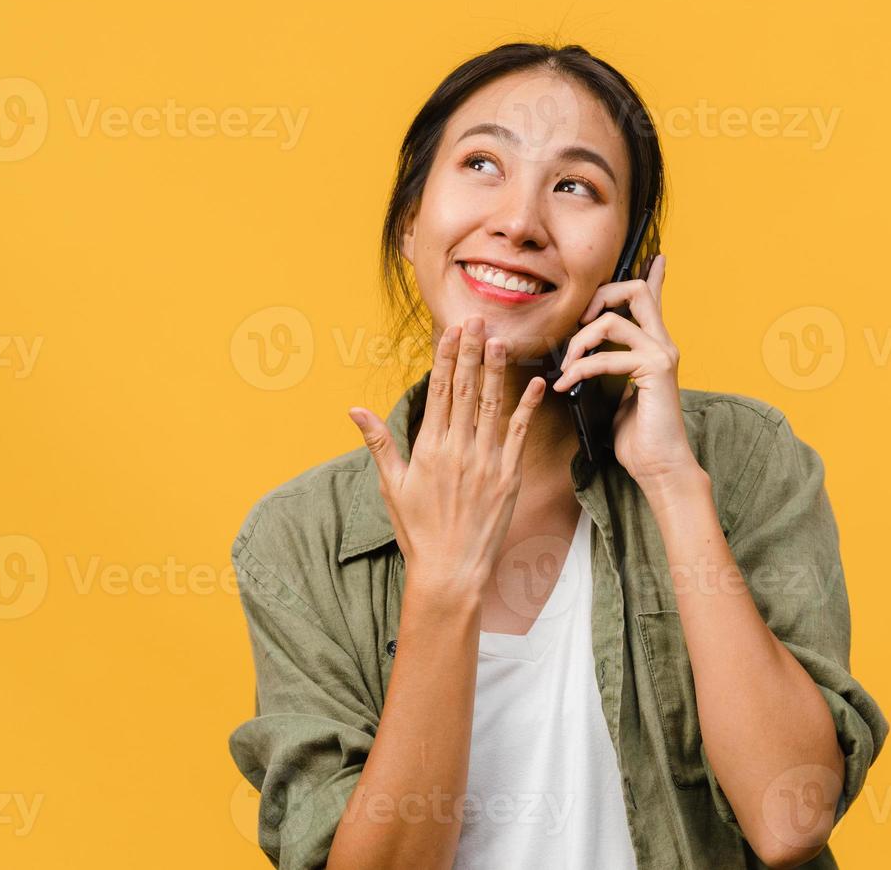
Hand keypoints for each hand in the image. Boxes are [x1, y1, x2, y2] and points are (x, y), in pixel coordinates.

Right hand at [348, 316, 545, 600]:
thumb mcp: (393, 485)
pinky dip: (527, 407)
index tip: (452, 332)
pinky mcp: (509, 477)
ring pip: (492, 405)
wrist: (450, 570)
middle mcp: (458, 450)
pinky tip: (536, 383)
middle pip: (465, 390)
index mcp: (429, 448)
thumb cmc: (418, 530)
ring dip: (496, 371)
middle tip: (478, 320)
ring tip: (501, 340)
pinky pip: (519, 435)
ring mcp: (486, 462)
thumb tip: (354, 409)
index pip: (439, 392)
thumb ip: (379, 442)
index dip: (446, 358)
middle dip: (471, 352)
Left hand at [550, 254, 696, 484]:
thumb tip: (581, 360)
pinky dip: (580, 368)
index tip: (656, 256)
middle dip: (600, 295)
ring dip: (580, 339)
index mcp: (654, 347)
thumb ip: (607, 369)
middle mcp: (663, 344)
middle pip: (635, 290)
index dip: (654, 275)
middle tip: (579, 320)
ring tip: (566, 364)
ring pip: (614, 318)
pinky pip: (608, 356)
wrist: (658, 467)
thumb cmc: (637, 437)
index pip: (654, 300)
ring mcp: (662, 354)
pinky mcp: (656, 370)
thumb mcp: (616, 394)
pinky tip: (566, 384)